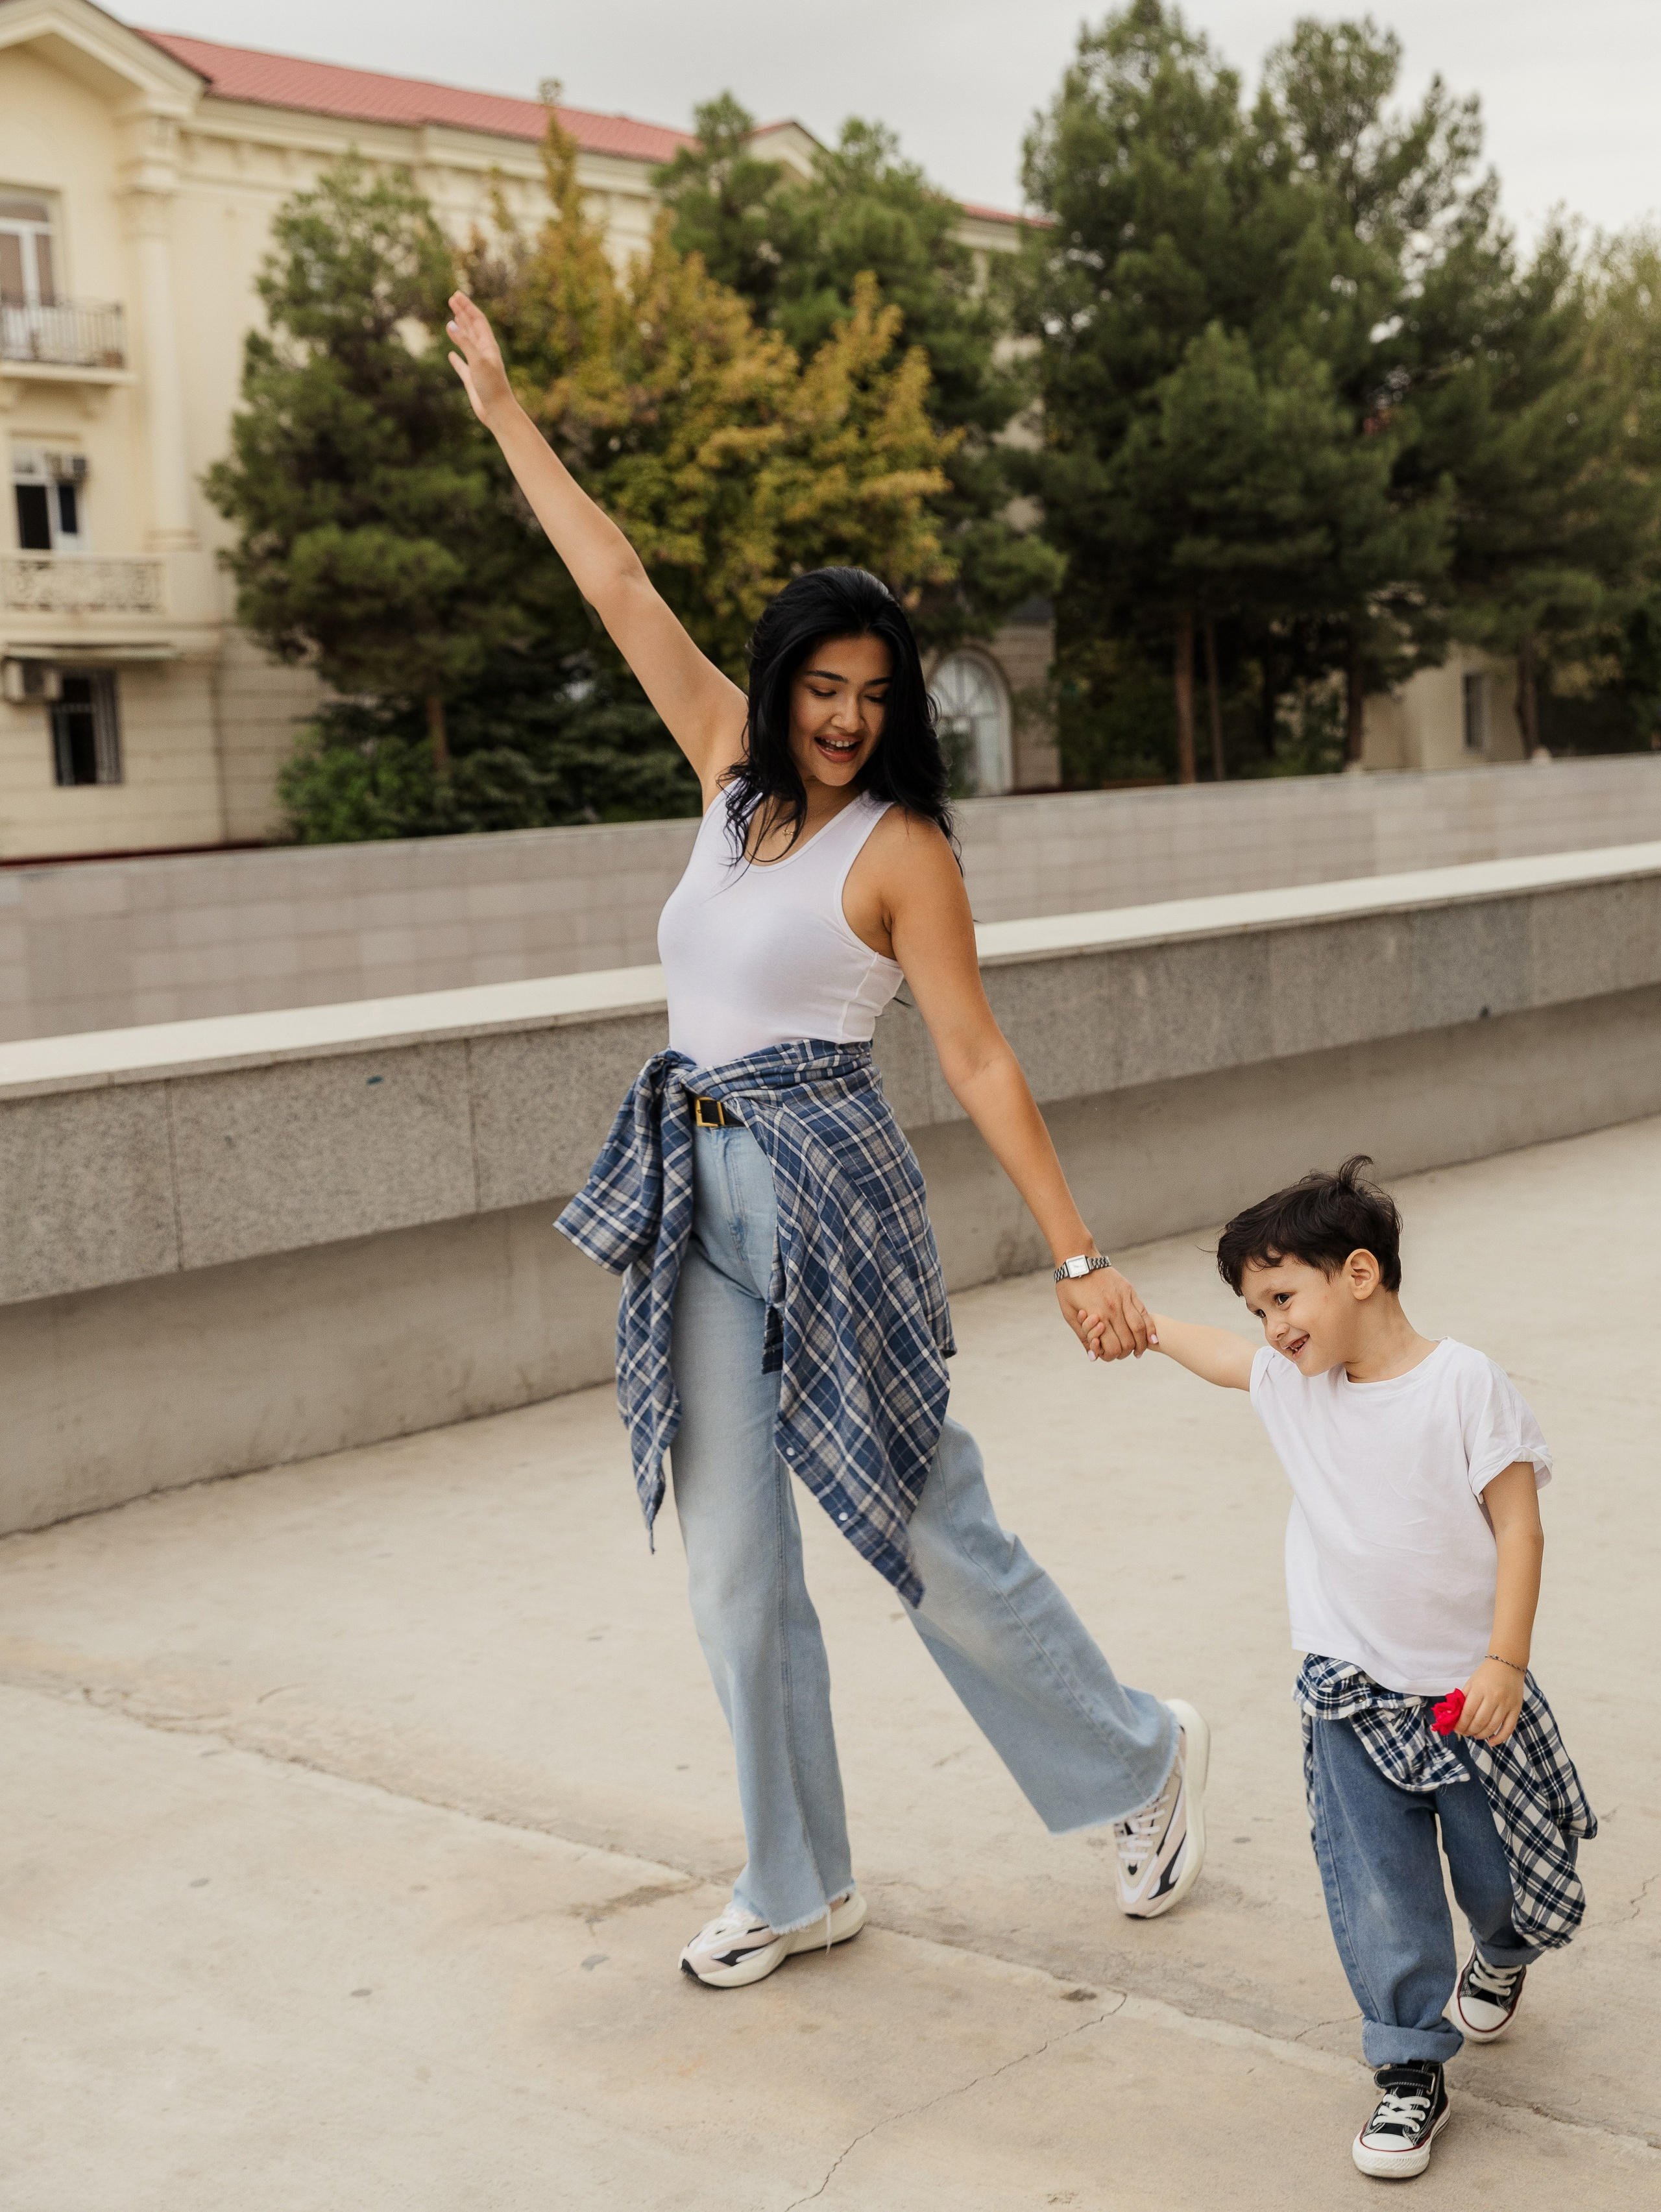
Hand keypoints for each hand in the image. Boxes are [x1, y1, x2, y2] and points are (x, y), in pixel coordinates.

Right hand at [446, 291, 515, 428]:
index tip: (455, 295)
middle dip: (462, 313)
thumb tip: (451, 324)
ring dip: (460, 331)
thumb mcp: (477, 361)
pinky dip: (456, 358)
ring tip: (452, 320)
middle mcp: (484, 353)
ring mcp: (478, 366)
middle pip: (472, 328)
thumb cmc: (492, 387)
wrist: (498, 412)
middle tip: (452, 299)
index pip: (477, 320)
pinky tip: (451, 354)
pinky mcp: (472, 379)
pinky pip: (462, 365)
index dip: (467, 307)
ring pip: (467, 343)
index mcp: (488, 346)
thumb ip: (465, 342)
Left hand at [1058, 1265, 1153, 1361]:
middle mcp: (1113, 1309)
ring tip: (1140, 1352)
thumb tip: (1093, 1358)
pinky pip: (1144, 1313)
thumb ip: (1083, 1336)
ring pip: (1140, 1329)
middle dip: (1126, 1353)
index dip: (1111, 1356)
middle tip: (1125, 1355)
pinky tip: (1152, 1339)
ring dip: (1142, 1344)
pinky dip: (1150, 1328)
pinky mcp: (1130, 1291)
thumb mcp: (1068, 1313)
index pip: (1112, 1347)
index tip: (1108, 1355)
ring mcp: (1124, 1299)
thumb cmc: (1069, 1287)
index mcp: (1097, 1316)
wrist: (1078, 1259)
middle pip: (1128, 1342)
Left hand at [1455, 1658, 1524, 1745]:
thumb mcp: (1471, 1683)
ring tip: (1475, 1735)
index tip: (1456, 1729)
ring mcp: (1506, 1704)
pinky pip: (1508, 1728)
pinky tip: (1491, 1742)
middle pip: (1479, 1721)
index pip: (1468, 1712)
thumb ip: (1463, 1698)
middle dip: (1469, 1731)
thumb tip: (1454, 1716)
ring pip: (1492, 1727)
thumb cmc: (1486, 1675)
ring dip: (1481, 1735)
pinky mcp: (1516, 1709)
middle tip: (1464, 1733)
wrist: (1508, 1664)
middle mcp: (1494, 1698)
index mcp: (1480, 1690)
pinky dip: (1500, 1738)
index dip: (1461, 1724)